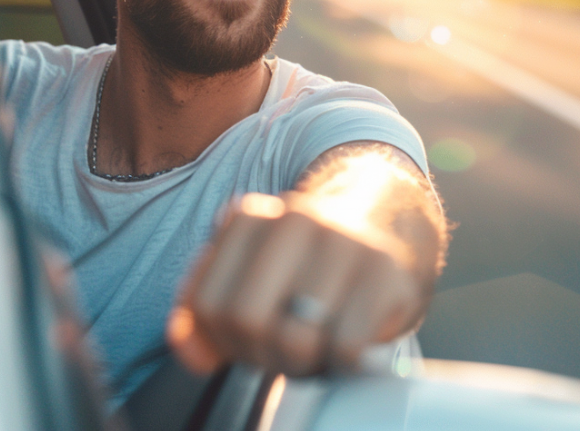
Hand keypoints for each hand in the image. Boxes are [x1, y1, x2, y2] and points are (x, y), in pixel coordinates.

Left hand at [166, 193, 429, 376]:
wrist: (388, 234)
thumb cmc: (308, 269)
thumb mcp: (248, 280)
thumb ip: (205, 312)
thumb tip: (191, 349)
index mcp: (251, 218)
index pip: (207, 304)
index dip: (224, 339)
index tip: (249, 337)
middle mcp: (295, 219)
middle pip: (247, 320)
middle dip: (263, 351)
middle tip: (285, 349)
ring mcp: (342, 241)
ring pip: (295, 337)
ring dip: (305, 361)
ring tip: (316, 345)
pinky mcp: (383, 272)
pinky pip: (345, 347)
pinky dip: (343, 362)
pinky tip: (349, 343)